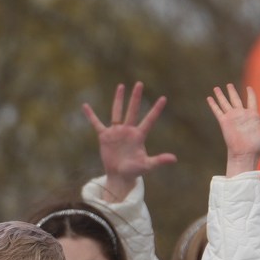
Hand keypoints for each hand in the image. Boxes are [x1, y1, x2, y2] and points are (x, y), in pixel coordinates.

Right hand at [84, 83, 175, 201]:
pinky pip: (96, 123)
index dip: (156, 109)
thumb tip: (174, 159)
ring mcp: (116, 132)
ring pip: (117, 112)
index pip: (149, 120)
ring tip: (121, 86)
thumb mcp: (147, 165)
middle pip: (132, 110)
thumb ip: (159, 161)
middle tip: (139, 83)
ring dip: (118, 99)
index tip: (164, 98)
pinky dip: (90, 115)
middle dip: (135, 97)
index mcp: (139, 136)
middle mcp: (128, 130)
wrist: (120, 175)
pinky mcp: (105, 136)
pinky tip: (85, 106)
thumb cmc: (135, 171)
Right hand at [207, 82, 259, 176]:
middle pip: (236, 100)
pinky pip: (218, 111)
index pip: (251, 101)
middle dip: (232, 92)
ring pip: (225, 103)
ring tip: (216, 88)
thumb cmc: (259, 146)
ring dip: (221, 96)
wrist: (246, 154)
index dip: (250, 94)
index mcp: (253, 116)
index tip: (249, 88)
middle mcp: (241, 115)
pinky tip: (209, 98)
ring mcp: (232, 118)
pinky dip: (213, 104)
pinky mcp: (224, 122)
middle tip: (228, 84)